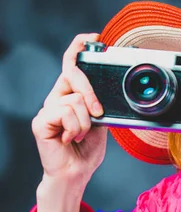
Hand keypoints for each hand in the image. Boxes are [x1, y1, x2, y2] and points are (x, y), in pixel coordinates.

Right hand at [31, 32, 108, 184]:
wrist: (75, 174)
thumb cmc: (86, 151)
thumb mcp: (101, 124)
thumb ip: (100, 105)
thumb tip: (108, 93)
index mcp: (70, 96)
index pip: (72, 64)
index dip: (79, 47)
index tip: (94, 38)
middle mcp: (56, 98)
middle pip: (73, 75)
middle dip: (90, 93)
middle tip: (98, 113)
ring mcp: (47, 109)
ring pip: (75, 100)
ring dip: (85, 124)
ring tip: (80, 137)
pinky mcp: (41, 121)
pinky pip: (65, 112)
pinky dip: (75, 128)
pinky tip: (70, 139)